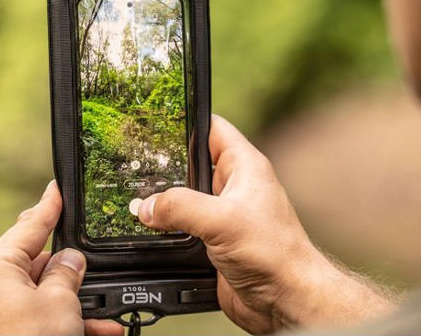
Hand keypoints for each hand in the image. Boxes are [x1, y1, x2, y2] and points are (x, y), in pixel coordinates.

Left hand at [0, 181, 123, 335]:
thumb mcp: (60, 300)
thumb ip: (66, 272)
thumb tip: (70, 260)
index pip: (28, 227)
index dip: (48, 207)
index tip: (56, 189)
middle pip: (36, 263)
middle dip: (68, 265)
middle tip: (88, 252)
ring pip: (43, 295)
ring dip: (76, 301)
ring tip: (105, 309)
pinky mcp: (6, 335)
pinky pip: (40, 318)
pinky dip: (67, 320)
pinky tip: (100, 329)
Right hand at [138, 115, 392, 333]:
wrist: (284, 299)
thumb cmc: (274, 253)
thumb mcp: (222, 220)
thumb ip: (180, 208)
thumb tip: (148, 205)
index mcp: (244, 167)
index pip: (212, 129)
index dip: (187, 122)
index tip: (157, 120)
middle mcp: (233, 187)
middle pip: (192, 164)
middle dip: (166, 166)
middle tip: (136, 165)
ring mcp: (223, 214)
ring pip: (185, 197)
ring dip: (165, 202)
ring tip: (136, 198)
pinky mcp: (214, 240)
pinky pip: (184, 225)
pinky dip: (167, 227)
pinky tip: (149, 228)